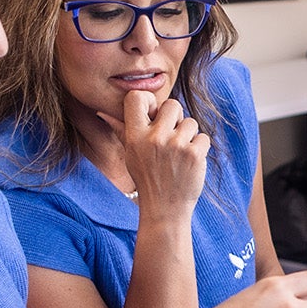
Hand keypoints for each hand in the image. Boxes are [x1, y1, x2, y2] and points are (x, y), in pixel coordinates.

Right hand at [99, 90, 209, 219]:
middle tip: (171, 137)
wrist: (165, 210)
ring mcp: (176, 146)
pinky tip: (189, 162)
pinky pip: (203, 137)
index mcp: (135, 136)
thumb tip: (103, 112)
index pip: (137, 97)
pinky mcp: (194, 154)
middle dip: (175, 119)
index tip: (154, 116)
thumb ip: (121, 131)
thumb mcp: (131, 155)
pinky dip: (200, 148)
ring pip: (191, 121)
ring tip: (179, 154)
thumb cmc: (147, 179)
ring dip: (189, 136)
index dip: (150, 102)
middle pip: (172, 104)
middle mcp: (154, 138)